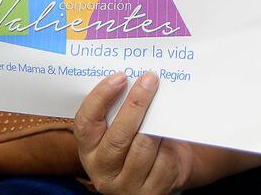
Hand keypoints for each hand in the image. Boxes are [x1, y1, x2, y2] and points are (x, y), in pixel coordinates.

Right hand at [74, 71, 195, 194]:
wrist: (164, 171)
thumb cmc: (139, 140)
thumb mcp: (121, 129)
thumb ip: (120, 110)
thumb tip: (137, 78)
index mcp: (89, 150)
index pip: (86, 123)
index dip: (101, 97)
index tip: (120, 76)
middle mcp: (103, 171)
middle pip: (118, 137)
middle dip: (136, 104)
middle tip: (150, 79)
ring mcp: (127, 184)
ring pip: (144, 146)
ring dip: (156, 121)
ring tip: (165, 98)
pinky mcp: (152, 190)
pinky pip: (164, 159)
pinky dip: (170, 141)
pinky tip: (174, 127)